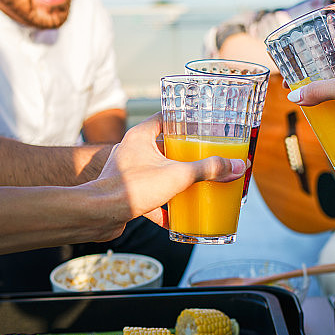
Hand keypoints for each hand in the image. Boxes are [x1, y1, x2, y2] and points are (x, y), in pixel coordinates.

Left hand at [95, 113, 246, 228]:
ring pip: (157, 172)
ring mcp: (127, 172)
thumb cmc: (132, 187)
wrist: (99, 214)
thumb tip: (236, 166)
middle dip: (185, 154)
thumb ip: (207, 169)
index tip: (203, 124)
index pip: (165, 116)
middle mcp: (132, 150)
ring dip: (175, 179)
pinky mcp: (126, 193)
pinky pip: (149, 196)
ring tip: (195, 184)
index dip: (185, 119)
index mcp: (141, 135)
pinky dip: (163, 205)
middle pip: (164, 146)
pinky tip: (178, 217)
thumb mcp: (178, 175)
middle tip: (205, 156)